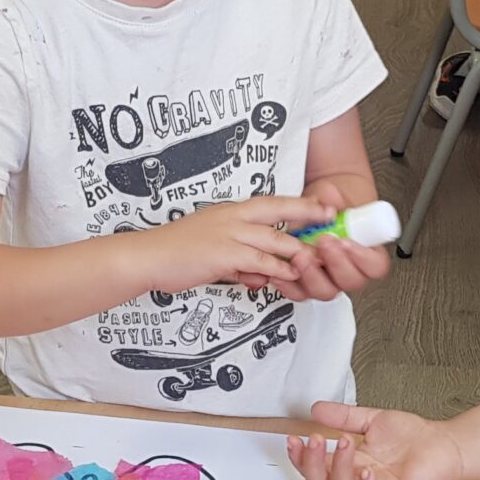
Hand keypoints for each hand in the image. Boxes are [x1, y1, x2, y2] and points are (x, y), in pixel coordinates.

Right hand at [139, 196, 327, 294]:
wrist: (148, 257)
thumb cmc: (175, 252)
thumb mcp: (213, 250)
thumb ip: (239, 262)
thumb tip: (257, 277)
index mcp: (230, 211)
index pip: (272, 202)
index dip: (299, 203)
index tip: (322, 205)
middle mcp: (232, 217)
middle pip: (279, 211)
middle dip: (309, 216)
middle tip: (331, 221)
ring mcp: (228, 234)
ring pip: (274, 240)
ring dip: (297, 251)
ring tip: (315, 257)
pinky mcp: (223, 255)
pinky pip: (259, 262)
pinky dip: (277, 270)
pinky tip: (288, 275)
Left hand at [281, 179, 391, 299]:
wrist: (318, 206)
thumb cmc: (332, 203)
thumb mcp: (337, 196)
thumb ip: (334, 202)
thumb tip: (327, 206)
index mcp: (367, 251)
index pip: (375, 266)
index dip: (363, 258)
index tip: (346, 241)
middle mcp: (350, 270)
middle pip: (351, 281)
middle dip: (335, 264)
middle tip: (324, 243)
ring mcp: (329, 279)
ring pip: (325, 291)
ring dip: (312, 276)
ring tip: (301, 256)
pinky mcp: (306, 283)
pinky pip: (300, 293)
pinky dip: (289, 284)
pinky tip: (282, 270)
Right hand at [287, 401, 467, 479]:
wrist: (444, 444)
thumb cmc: (412, 437)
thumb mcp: (371, 420)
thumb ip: (343, 417)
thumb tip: (316, 408)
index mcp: (348, 465)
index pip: (315, 467)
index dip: (301, 456)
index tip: (296, 438)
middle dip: (311, 462)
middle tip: (314, 440)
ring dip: (338, 467)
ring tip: (346, 442)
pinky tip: (365, 471)